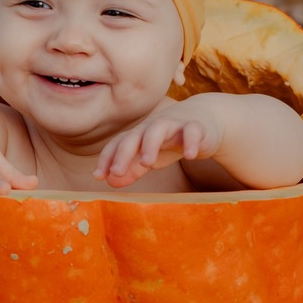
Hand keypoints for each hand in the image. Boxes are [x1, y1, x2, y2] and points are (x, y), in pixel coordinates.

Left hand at [95, 100, 223, 186]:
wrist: (203, 120)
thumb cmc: (171, 139)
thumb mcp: (151, 156)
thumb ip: (132, 168)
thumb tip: (110, 182)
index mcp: (140, 135)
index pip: (119, 144)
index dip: (107, 158)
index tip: (98, 176)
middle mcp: (153, 127)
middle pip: (135, 135)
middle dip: (124, 152)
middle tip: (117, 171)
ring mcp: (174, 124)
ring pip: (159, 129)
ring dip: (151, 144)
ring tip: (147, 163)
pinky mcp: (196, 127)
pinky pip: (193, 131)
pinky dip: (191, 142)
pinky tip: (190, 156)